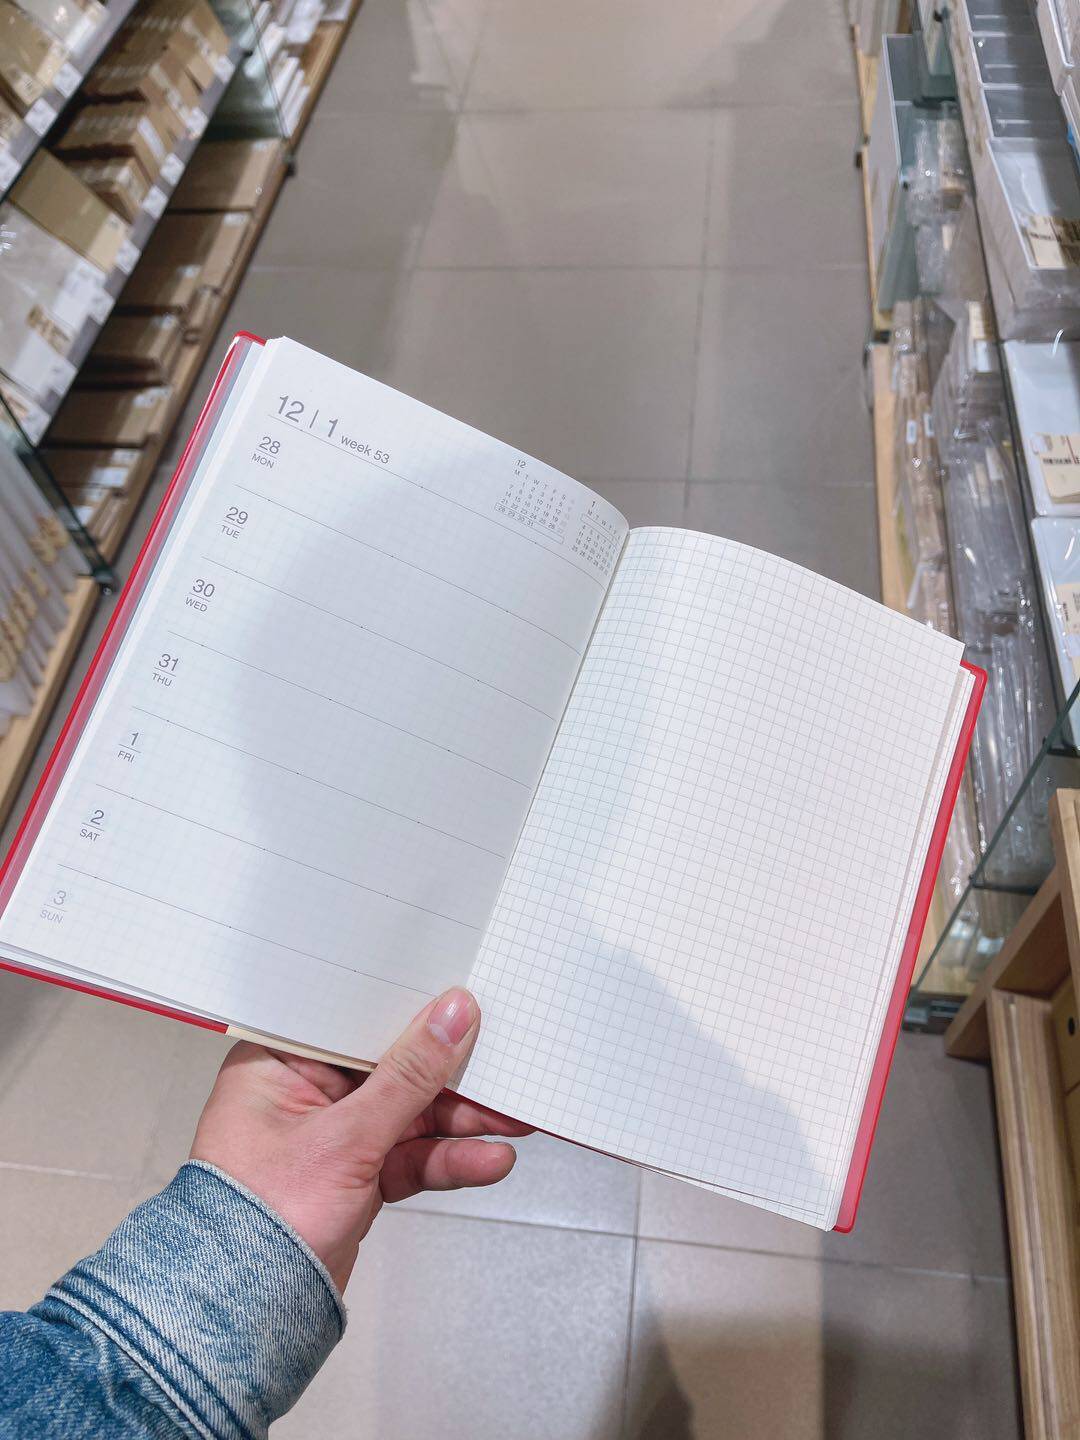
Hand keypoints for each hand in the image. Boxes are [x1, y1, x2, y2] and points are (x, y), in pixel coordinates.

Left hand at [190, 988, 529, 1291]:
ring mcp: (329, 1136)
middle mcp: (301, 1092)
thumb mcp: (347, 1137)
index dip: (410, 1009)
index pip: (356, 1018)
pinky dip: (446, 1158)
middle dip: (450, 1076)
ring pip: (407, 1113)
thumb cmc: (258, 1222)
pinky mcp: (353, 1174)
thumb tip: (451, 1017)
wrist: (244, 1316)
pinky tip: (486, 1159)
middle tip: (501, 1072)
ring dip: (459, 1121)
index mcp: (278, 1061)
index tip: (462, 1004)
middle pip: (391, 1067)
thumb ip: (409, 1075)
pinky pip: (408, 1154)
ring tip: (510, 1123)